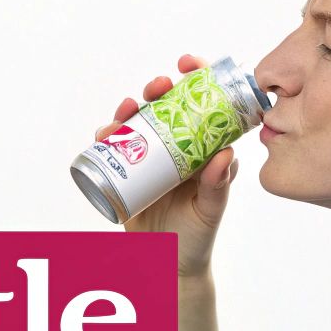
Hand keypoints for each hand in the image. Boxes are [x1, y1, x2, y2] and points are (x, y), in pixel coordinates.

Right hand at [97, 53, 241, 278]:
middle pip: (163, 108)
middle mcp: (174, 148)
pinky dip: (106, 137)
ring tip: (125, 110)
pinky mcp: (125, 174)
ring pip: (135, 124)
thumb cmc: (197, 236)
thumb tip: (225, 154)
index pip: (200, 106)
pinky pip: (112, 149)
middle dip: (157, 89)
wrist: (168, 265)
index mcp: (200, 149)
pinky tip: (106, 134)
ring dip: (128, 109)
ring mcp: (147, 159)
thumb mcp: (211, 211)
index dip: (196, 80)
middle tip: (157, 87)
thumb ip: (217, 185)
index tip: (189, 65)